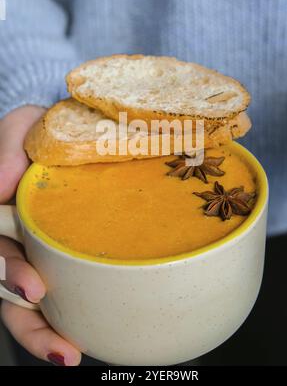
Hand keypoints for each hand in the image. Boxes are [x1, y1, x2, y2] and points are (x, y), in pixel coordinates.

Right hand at [0, 106, 80, 365]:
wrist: (69, 132)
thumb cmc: (40, 130)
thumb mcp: (21, 126)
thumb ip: (7, 149)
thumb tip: (1, 187)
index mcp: (2, 213)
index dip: (9, 274)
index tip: (33, 291)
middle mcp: (13, 238)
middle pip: (9, 289)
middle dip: (29, 322)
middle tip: (60, 345)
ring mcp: (35, 248)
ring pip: (28, 301)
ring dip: (45, 333)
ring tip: (70, 355)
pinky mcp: (61, 252)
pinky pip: (60, 289)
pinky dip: (65, 316)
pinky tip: (83, 336)